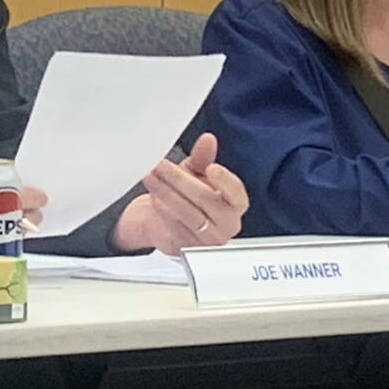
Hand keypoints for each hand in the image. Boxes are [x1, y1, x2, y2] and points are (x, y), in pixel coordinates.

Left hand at [112, 132, 248, 254]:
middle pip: (206, 201)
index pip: (237, 194)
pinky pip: (176, 226)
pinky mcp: (189, 248)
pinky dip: (163, 209)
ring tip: (151, 176)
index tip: (211, 168)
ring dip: (166, 192)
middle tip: (161, 165)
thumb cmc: (187, 196)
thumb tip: (208, 139)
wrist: (164, 223)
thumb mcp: (195, 173)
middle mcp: (227, 224)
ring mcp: (208, 240)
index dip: (225, 181)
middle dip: (180, 180)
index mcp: (235, 204)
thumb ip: (203, 157)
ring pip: (188, 214)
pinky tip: (154, 195)